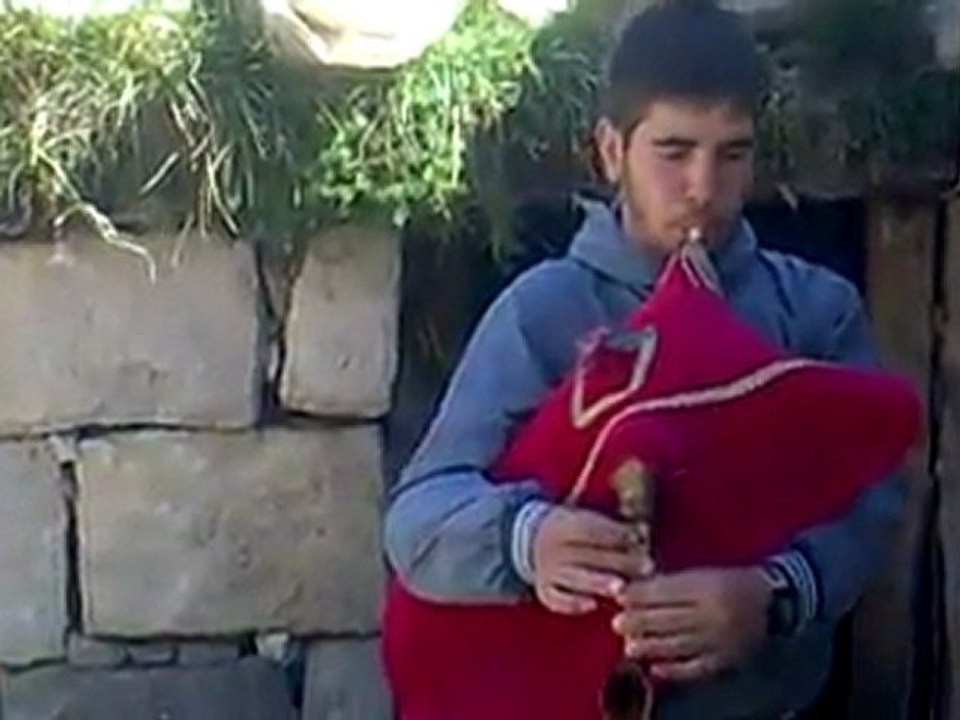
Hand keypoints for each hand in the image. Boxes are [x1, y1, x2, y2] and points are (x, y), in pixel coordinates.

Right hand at [531, 506, 649, 614]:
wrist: (533, 541)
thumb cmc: (574, 529)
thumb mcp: (586, 517)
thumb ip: (613, 526)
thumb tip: (643, 532)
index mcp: (561, 523)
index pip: (590, 527)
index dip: (616, 533)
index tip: (641, 537)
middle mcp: (551, 547)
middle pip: (586, 554)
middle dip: (618, 561)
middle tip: (648, 566)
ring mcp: (546, 570)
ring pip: (572, 577)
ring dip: (597, 582)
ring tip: (621, 588)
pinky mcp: (544, 590)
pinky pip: (555, 599)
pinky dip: (571, 603)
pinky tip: (593, 605)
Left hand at [612, 567, 770, 681]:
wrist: (774, 603)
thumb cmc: (732, 582)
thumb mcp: (705, 573)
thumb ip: (673, 583)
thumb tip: (636, 590)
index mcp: (710, 586)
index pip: (667, 591)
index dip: (640, 594)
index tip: (619, 595)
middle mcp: (714, 614)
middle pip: (669, 619)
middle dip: (639, 621)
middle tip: (615, 623)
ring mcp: (720, 640)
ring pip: (679, 645)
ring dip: (651, 646)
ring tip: (629, 646)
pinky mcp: (726, 660)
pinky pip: (696, 667)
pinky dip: (674, 669)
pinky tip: (656, 667)